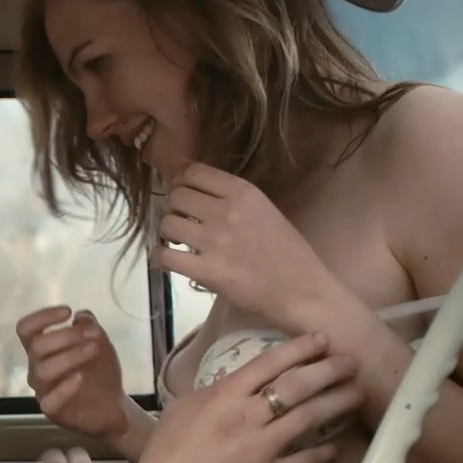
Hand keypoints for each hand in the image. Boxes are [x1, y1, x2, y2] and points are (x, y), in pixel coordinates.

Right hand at [16, 306, 133, 441]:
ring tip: (93, 349)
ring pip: (43, 370)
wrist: (112, 405)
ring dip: (70, 356)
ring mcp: (43, 390)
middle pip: (37, 346)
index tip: (67, 311)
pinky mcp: (52, 410)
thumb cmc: (99, 371)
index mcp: (42, 349)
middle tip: (92, 333)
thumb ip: (89, 325)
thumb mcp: (99, 341)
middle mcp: (37, 367)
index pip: (26, 329)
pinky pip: (50, 400)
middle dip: (66, 336)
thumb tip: (80, 316)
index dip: (42, 317)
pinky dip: (64, 388)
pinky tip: (80, 378)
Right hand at [132, 332, 362, 462]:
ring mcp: (262, 449)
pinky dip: (324, 453)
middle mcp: (248, 417)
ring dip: (337, 403)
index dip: (300, 348)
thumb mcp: (181, 410)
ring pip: (309, 418)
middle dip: (329, 369)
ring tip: (356, 393)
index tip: (322, 339)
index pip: (270, 363)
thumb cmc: (163, 454)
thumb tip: (233, 385)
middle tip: (351, 361)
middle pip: (298, 385)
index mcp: (224, 396)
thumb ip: (212, 394)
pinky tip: (336, 446)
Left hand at [151, 164, 354, 330]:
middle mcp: (227, 212)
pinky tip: (169, 259)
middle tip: (183, 221)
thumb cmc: (287, 253)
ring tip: (177, 241)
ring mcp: (215, 241)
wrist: (302, 291)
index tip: (182, 192)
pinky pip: (164, 255)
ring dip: (167, 231)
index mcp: (244, 192)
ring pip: (167, 222)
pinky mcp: (206, 271)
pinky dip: (160, 256)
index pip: (194, 172)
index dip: (180, 180)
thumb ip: (233, 198)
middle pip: (176, 195)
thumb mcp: (265, 210)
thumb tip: (195, 189)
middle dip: (174, 207)